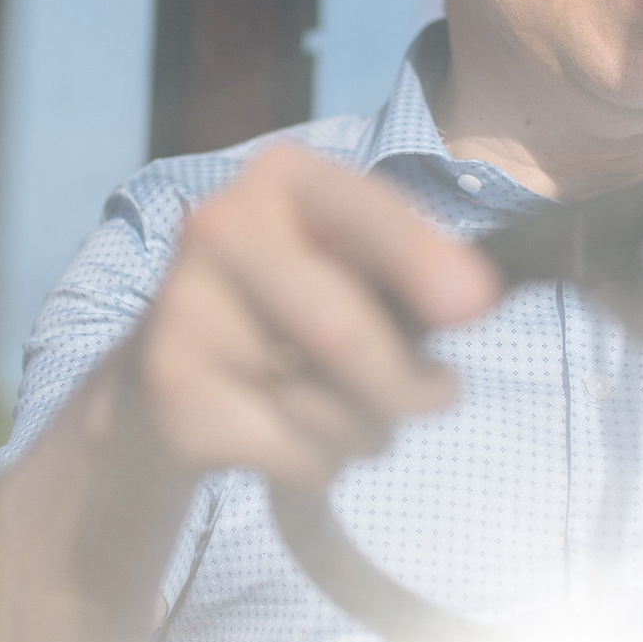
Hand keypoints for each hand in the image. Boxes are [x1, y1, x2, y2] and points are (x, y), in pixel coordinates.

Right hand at [109, 146, 500, 488]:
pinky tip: (289, 438)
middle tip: (437, 395)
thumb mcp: (351, 269)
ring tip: (341, 413)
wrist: (167, 380)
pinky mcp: (170, 385)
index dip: (420, 259)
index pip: (362, 213)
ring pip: (323, 405)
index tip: (475, 304)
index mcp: (283, 178)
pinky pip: (290, 449)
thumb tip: (475, 298)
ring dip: (363, 432)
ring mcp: (186, 306)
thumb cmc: (290, 314)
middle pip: (341, 331)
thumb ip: (413, 273)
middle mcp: (221, 226)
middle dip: (408, 386)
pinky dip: (318, 464)